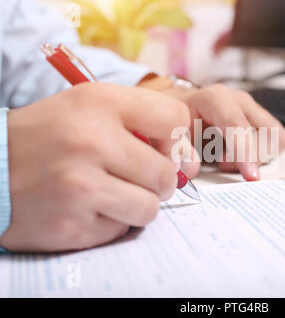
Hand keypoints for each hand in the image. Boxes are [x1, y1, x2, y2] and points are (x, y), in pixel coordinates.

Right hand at [0, 83, 190, 252]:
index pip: (174, 117)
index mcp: (99, 102)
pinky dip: (109, 222)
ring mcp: (80, 184)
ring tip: (106, 193)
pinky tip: (83, 208)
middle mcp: (91, 140)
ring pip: (150, 207)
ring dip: (134, 204)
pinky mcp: (71, 223)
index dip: (175, 139)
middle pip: (166, 173)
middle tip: (128, 176)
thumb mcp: (90, 110)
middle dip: (154, 181)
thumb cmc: (48, 137)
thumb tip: (190, 164)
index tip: (160, 149)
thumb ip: (144, 126)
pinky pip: (120, 230)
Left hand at [140, 81, 284, 180]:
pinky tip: (235, 156)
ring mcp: (251, 109)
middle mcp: (239, 101)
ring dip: (258, 157)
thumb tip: (192, 169)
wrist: (177, 106)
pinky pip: (273, 142)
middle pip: (268, 132)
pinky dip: (259, 155)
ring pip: (276, 138)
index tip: (251, 177)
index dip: (246, 152)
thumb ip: (177, 149)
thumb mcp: (167, 131)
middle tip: (222, 163)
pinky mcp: (258, 120)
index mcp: (216, 99)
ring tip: (226, 159)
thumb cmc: (174, 118)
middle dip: (254, 157)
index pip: (239, 126)